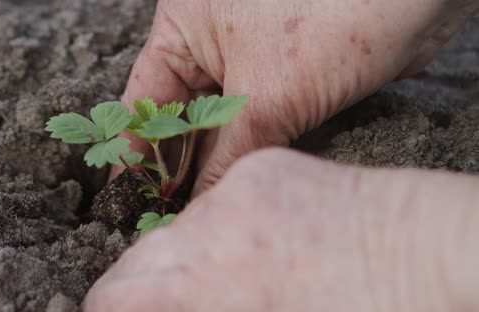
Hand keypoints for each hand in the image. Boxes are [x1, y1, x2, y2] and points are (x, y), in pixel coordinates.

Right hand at [86, 148, 478, 310]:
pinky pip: (221, 198)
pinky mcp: (269, 164)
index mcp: (210, 276)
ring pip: (182, 224)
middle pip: (142, 254)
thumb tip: (174, 300)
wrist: (427, 256)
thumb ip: (198, 307)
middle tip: (154, 300)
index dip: (107, 307)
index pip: (119, 291)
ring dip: (183, 251)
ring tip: (212, 275)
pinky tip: (252, 242)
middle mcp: (214, 221)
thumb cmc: (359, 310)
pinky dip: (222, 222)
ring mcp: (242, 185)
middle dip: (139, 283)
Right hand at [111, 0, 477, 194]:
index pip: (145, 100)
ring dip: (209, 165)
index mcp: (184, 27)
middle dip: (175, 164)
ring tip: (194, 211)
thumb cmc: (337, 17)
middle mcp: (208, 43)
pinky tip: (231, 187)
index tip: (129, 196)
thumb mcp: (270, 95)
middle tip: (165, 214)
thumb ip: (227, 156)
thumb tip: (197, 208)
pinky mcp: (278, 79)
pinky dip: (241, 155)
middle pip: (177, 116)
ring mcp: (244, 61)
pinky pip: (247, 126)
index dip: (135, 151)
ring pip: (214, 125)